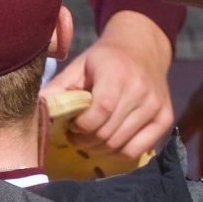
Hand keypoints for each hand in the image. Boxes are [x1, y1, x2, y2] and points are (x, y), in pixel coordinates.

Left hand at [42, 10, 173, 160]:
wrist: (143, 49)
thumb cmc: (106, 59)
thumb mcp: (81, 65)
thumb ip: (60, 87)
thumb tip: (37, 108)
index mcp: (118, 73)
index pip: (99, 111)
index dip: (80, 125)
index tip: (71, 124)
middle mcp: (141, 90)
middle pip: (108, 132)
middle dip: (85, 139)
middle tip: (76, 134)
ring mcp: (156, 106)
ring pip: (120, 144)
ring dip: (99, 148)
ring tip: (90, 137)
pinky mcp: (165, 118)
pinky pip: (137, 150)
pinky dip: (118, 152)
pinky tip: (108, 142)